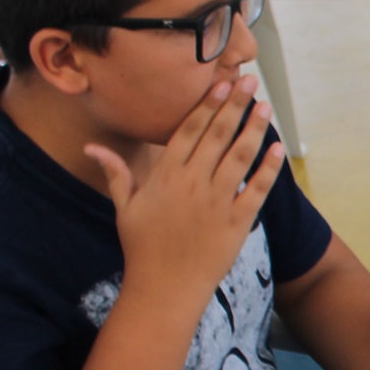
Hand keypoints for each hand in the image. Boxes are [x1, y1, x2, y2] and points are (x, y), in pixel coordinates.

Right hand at [84, 76, 284, 310]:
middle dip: (234, 105)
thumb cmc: (142, 247)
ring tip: (265, 106)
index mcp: (166, 176)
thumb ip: (115, 172)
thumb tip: (92, 147)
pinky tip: (278, 149)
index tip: (220, 83)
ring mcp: (216, 202)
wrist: (164, 288)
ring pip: (239, 156)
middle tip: (249, 80)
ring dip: (254, 128)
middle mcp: (192, 183)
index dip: (207, 105)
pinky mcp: (237, 222)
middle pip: (218, 135)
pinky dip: (268, 169)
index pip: (189, 131)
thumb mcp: (123, 207)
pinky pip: (256, 190)